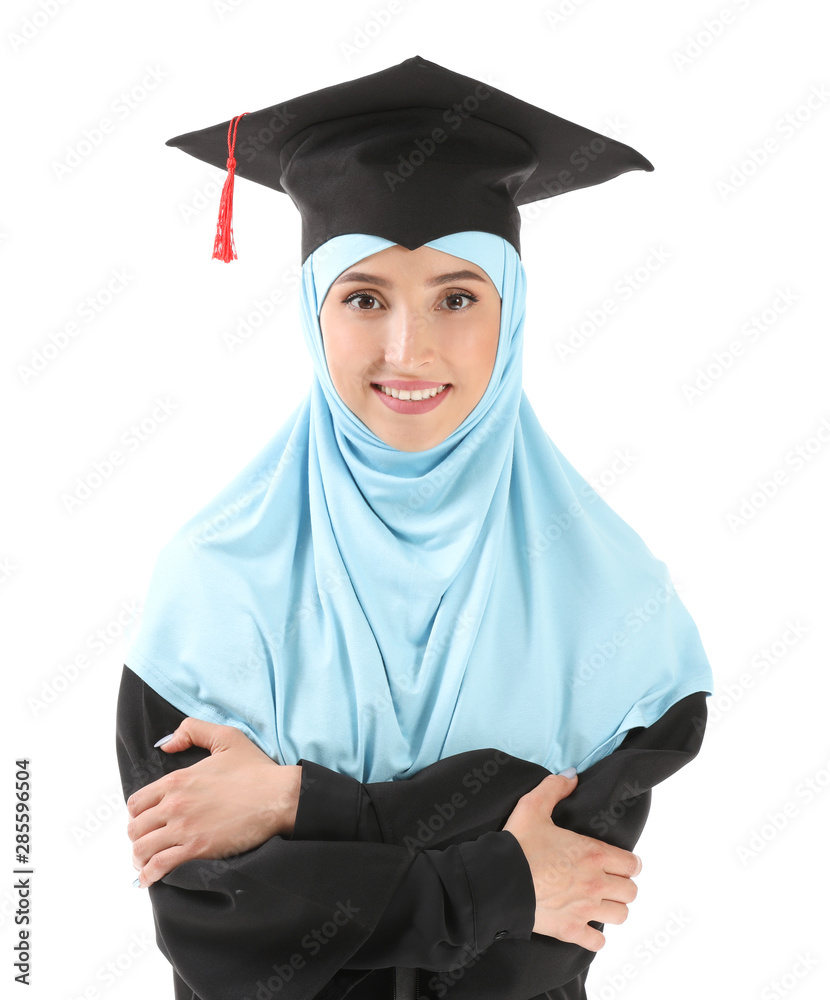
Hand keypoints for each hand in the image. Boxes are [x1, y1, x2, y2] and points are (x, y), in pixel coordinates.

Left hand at [126, 717, 301, 887]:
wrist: (277, 796)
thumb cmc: (256, 769)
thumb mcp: (226, 737)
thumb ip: (192, 730)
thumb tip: (167, 744)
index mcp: (177, 780)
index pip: (137, 802)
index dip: (137, 813)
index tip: (145, 820)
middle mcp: (175, 804)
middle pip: (136, 827)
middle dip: (137, 836)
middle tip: (146, 842)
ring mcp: (184, 828)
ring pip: (143, 849)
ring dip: (140, 858)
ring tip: (145, 862)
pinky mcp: (197, 849)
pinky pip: (160, 866)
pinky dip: (149, 875)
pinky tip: (150, 879)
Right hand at [502, 773, 640, 951]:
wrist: (499, 881)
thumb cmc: (517, 844)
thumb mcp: (533, 806)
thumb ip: (554, 788)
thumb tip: (572, 776)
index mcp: (593, 853)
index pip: (632, 864)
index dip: (628, 862)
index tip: (617, 862)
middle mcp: (596, 883)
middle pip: (631, 891)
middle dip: (622, 885)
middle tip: (608, 880)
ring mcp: (585, 909)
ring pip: (621, 915)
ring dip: (613, 908)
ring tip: (599, 901)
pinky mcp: (570, 930)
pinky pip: (598, 941)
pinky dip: (595, 935)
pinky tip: (586, 925)